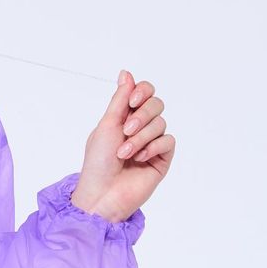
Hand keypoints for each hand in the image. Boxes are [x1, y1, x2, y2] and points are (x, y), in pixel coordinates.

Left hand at [71, 70, 174, 220]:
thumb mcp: (107, 124)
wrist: (102, 194)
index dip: (142, 91)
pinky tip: (140, 159)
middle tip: (125, 131)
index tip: (132, 101)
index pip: (144, 92)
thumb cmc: (98, 163)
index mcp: (125, 117)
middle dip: (141, 116)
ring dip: (141, 137)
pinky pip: (168, 140)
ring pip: (160, 123)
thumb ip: (120, 99)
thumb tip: (126, 73)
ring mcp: (152, 143)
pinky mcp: (162, 159)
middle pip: (156, 104)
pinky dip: (153, 147)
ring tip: (125, 154)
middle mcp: (141, 128)